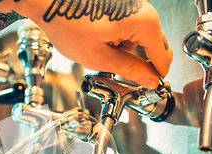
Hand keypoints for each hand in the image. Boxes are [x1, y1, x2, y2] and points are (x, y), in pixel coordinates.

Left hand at [0, 0, 172, 88]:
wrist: (48, 1)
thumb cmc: (68, 23)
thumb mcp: (101, 58)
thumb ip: (131, 70)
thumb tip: (150, 80)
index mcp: (144, 24)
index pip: (163, 58)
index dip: (155, 77)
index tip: (147, 87)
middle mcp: (144, 10)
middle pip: (156, 47)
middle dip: (141, 63)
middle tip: (118, 72)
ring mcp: (133, 4)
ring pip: (141, 38)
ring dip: (127, 50)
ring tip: (100, 51)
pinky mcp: (123, 4)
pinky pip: (130, 27)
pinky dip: (119, 38)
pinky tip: (99, 39)